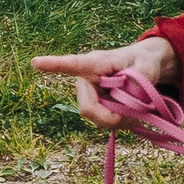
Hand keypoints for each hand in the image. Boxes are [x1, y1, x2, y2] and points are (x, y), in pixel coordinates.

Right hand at [33, 37, 177, 128]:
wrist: (142, 65)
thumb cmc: (143, 61)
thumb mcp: (148, 68)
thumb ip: (139, 84)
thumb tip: (128, 103)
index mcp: (96, 62)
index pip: (73, 64)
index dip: (54, 65)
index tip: (35, 62)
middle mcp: (85, 78)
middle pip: (88, 108)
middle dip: (112, 117)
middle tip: (136, 114)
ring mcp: (87, 93)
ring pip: (96, 118)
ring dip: (118, 120)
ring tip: (136, 109)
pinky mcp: (93, 104)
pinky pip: (101, 121)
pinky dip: (118, 122)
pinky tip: (129, 114)